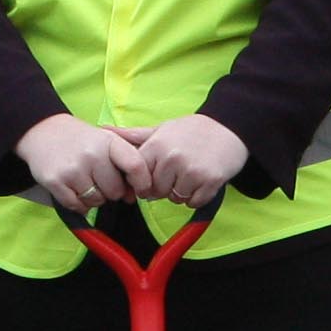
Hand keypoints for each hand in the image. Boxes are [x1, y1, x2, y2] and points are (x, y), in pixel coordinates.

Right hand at [17, 116, 141, 213]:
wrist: (43, 130)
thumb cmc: (81, 140)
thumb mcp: (106, 140)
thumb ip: (124, 163)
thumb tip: (134, 195)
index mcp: (109, 141)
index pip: (135, 166)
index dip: (142, 183)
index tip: (141, 191)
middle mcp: (92, 154)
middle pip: (115, 191)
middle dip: (111, 191)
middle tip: (100, 180)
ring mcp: (72, 169)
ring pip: (96, 201)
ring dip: (94, 198)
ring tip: (85, 182)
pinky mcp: (55, 181)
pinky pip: (77, 206)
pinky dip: (79, 204)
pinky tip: (75, 190)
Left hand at [126, 114, 249, 209]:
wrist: (229, 127)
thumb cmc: (191, 131)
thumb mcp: (160, 129)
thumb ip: (132, 136)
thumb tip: (102, 130)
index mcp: (156, 146)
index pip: (139, 179)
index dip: (146, 180)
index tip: (156, 173)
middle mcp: (172, 159)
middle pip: (157, 192)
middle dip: (165, 187)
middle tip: (178, 170)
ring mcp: (192, 171)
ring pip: (175, 199)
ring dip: (182, 192)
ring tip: (190, 173)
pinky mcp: (210, 181)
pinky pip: (194, 202)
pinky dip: (197, 196)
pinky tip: (202, 180)